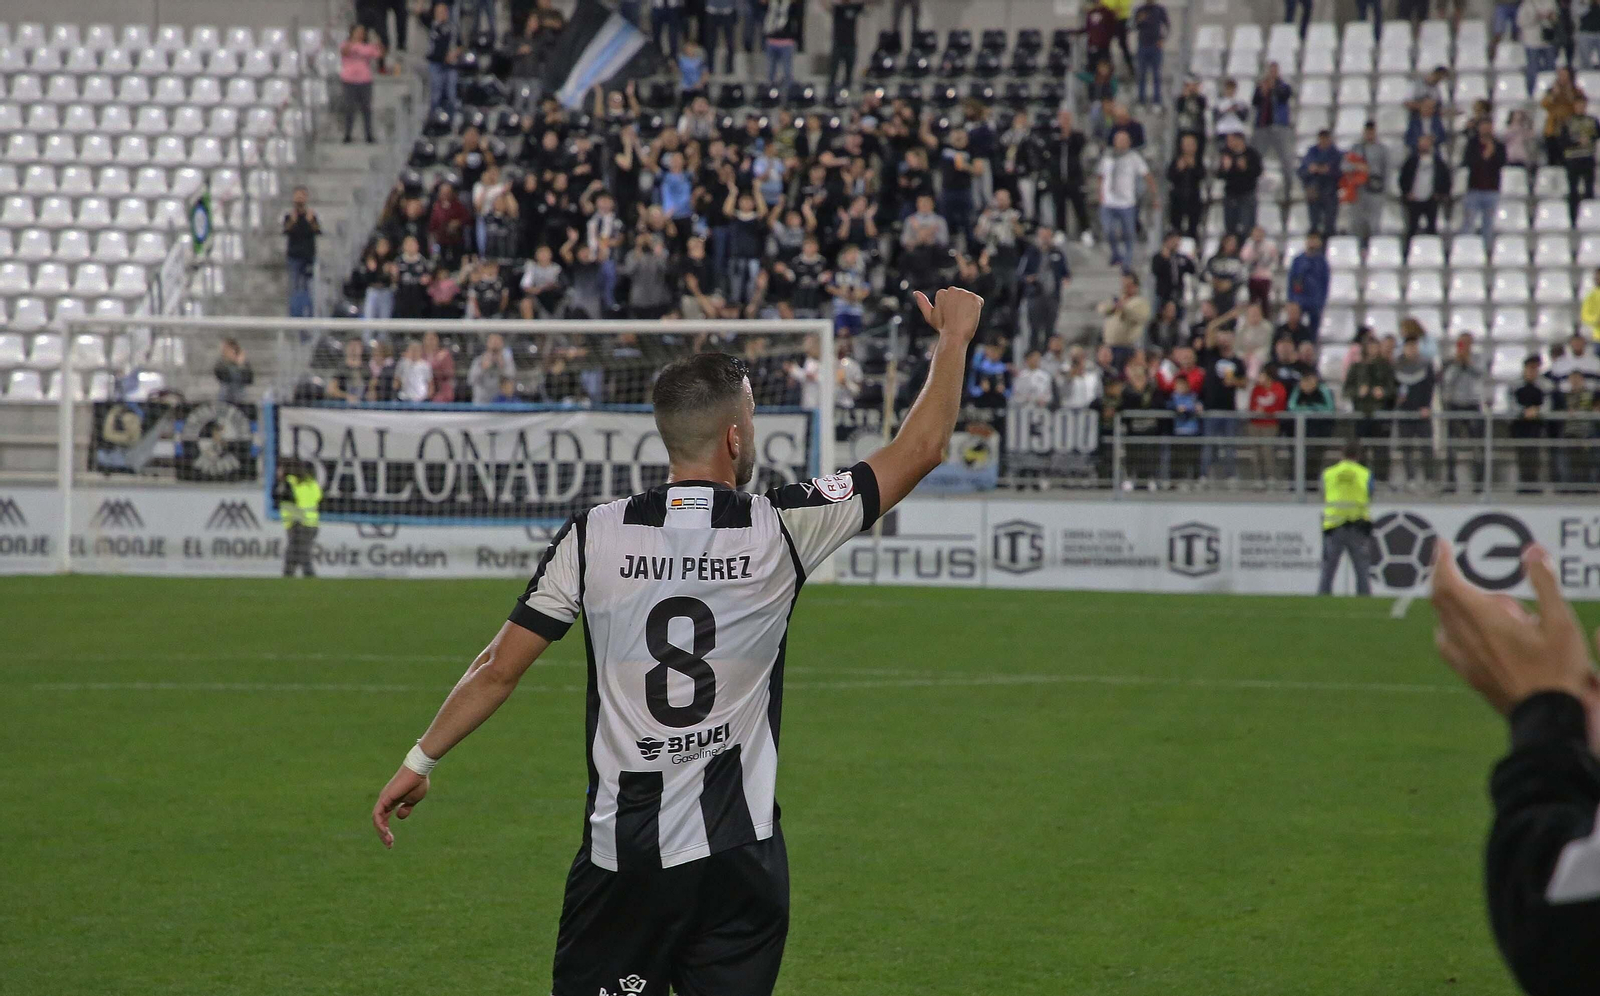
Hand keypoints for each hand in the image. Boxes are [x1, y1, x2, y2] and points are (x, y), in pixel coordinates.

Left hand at [372, 764, 430, 848]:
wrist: (419, 770)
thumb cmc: (418, 782)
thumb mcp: (413, 799)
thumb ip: (406, 808)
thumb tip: (399, 817)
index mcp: (391, 801)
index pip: (384, 818)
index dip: (386, 831)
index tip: (391, 842)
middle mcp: (385, 800)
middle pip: (379, 820)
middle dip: (383, 834)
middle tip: (389, 845)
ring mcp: (384, 799)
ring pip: (377, 819)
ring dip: (381, 832)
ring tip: (389, 842)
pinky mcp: (385, 798)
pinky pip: (378, 815)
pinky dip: (380, 825)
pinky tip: (386, 832)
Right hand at [913, 287, 983, 344]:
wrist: (954, 336)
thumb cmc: (942, 328)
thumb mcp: (930, 316)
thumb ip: (923, 303)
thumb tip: (915, 292)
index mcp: (941, 293)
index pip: (953, 299)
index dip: (953, 310)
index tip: (950, 318)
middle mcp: (952, 290)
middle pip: (962, 297)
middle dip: (962, 307)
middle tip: (957, 319)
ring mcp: (964, 293)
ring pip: (971, 299)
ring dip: (970, 308)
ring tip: (963, 318)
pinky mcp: (974, 298)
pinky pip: (979, 301)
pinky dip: (977, 309)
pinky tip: (970, 316)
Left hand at [1432, 541, 1599, 721]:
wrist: (1547, 718)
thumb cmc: (1557, 671)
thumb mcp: (1560, 622)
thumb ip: (1544, 582)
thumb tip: (1531, 551)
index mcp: (1483, 620)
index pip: (1447, 583)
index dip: (1441, 562)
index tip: (1442, 546)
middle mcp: (1464, 637)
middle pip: (1441, 598)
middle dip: (1445, 577)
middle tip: (1459, 564)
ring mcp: (1462, 657)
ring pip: (1444, 619)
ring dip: (1454, 602)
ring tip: (1489, 603)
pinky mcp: (1465, 672)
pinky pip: (1447, 641)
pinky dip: (1453, 625)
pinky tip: (1474, 629)